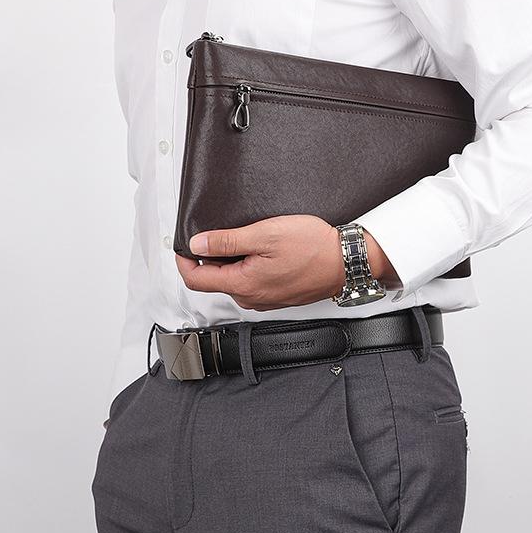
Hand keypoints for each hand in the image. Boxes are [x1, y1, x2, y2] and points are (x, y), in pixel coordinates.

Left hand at [175, 215, 397, 310]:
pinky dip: (249, 266)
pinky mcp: (278, 296)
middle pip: (213, 280)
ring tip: (248, 238)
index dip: (184, 260)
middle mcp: (251, 298)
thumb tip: (197, 244)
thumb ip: (227, 241)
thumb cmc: (313, 248)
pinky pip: (252, 282)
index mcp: (243, 285)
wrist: (347, 262)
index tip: (184, 243)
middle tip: (219, 232)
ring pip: (233, 280)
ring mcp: (265, 299)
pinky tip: (264, 249)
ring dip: (231, 261)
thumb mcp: (264, 234)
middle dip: (209, 257)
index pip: (195, 279)